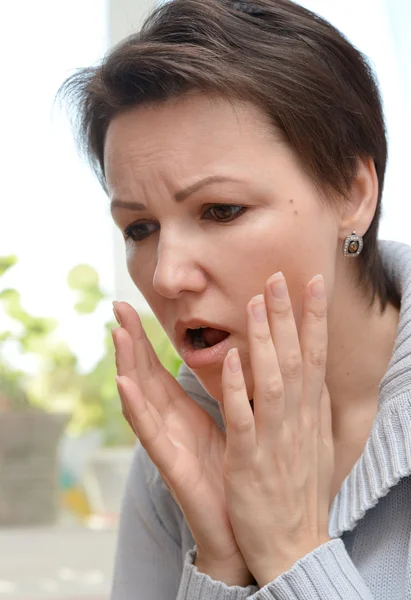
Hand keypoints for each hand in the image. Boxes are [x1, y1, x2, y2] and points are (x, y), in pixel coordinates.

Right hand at [112, 302, 253, 585]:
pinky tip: (124, 385)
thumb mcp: (232, 425)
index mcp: (184, 414)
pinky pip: (151, 436)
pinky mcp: (172, 468)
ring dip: (128, 366)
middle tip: (118, 305)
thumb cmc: (235, 476)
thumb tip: (235, 360)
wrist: (242, 532)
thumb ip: (226, 394)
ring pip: (142, 400)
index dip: (146, 339)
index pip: (159, 369)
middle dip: (131, 342)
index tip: (134, 304)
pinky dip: (136, 409)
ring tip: (118, 334)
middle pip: (145, 377)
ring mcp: (168, 446)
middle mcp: (170, 426)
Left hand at [221, 273, 333, 586]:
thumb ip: (314, 409)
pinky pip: (244, 419)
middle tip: (278, 276)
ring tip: (257, 303)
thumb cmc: (300, 491)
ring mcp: (274, 439)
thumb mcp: (316, 444)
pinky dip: (239, 389)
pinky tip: (232, 360)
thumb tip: (317, 379)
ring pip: (272, 381)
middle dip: (288, 315)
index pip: (315, 356)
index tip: (312, 282)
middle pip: (295, 358)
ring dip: (265, 341)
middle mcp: (298, 420)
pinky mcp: (250, 460)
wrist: (294, 545)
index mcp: (310, 414)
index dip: (314, 318)